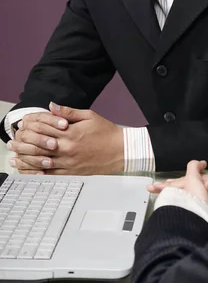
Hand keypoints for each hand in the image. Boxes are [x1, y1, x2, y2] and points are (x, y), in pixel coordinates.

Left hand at [8, 102, 123, 174]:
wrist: (120, 151)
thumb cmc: (106, 133)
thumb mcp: (89, 116)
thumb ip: (68, 112)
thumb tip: (52, 106)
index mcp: (71, 134)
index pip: (44, 130)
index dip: (30, 128)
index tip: (22, 127)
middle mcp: (67, 149)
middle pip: (39, 147)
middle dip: (23, 145)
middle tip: (12, 143)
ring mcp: (69, 163)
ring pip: (42, 163)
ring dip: (26, 160)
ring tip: (14, 158)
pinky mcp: (72, 173)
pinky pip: (51, 176)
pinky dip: (38, 174)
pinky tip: (29, 172)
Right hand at [148, 169, 207, 220]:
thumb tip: (205, 182)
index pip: (192, 182)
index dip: (174, 185)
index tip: (159, 187)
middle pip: (190, 181)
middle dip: (171, 184)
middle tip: (153, 187)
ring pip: (194, 186)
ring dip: (178, 189)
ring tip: (162, 192)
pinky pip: (201, 191)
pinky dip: (189, 193)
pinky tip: (182, 198)